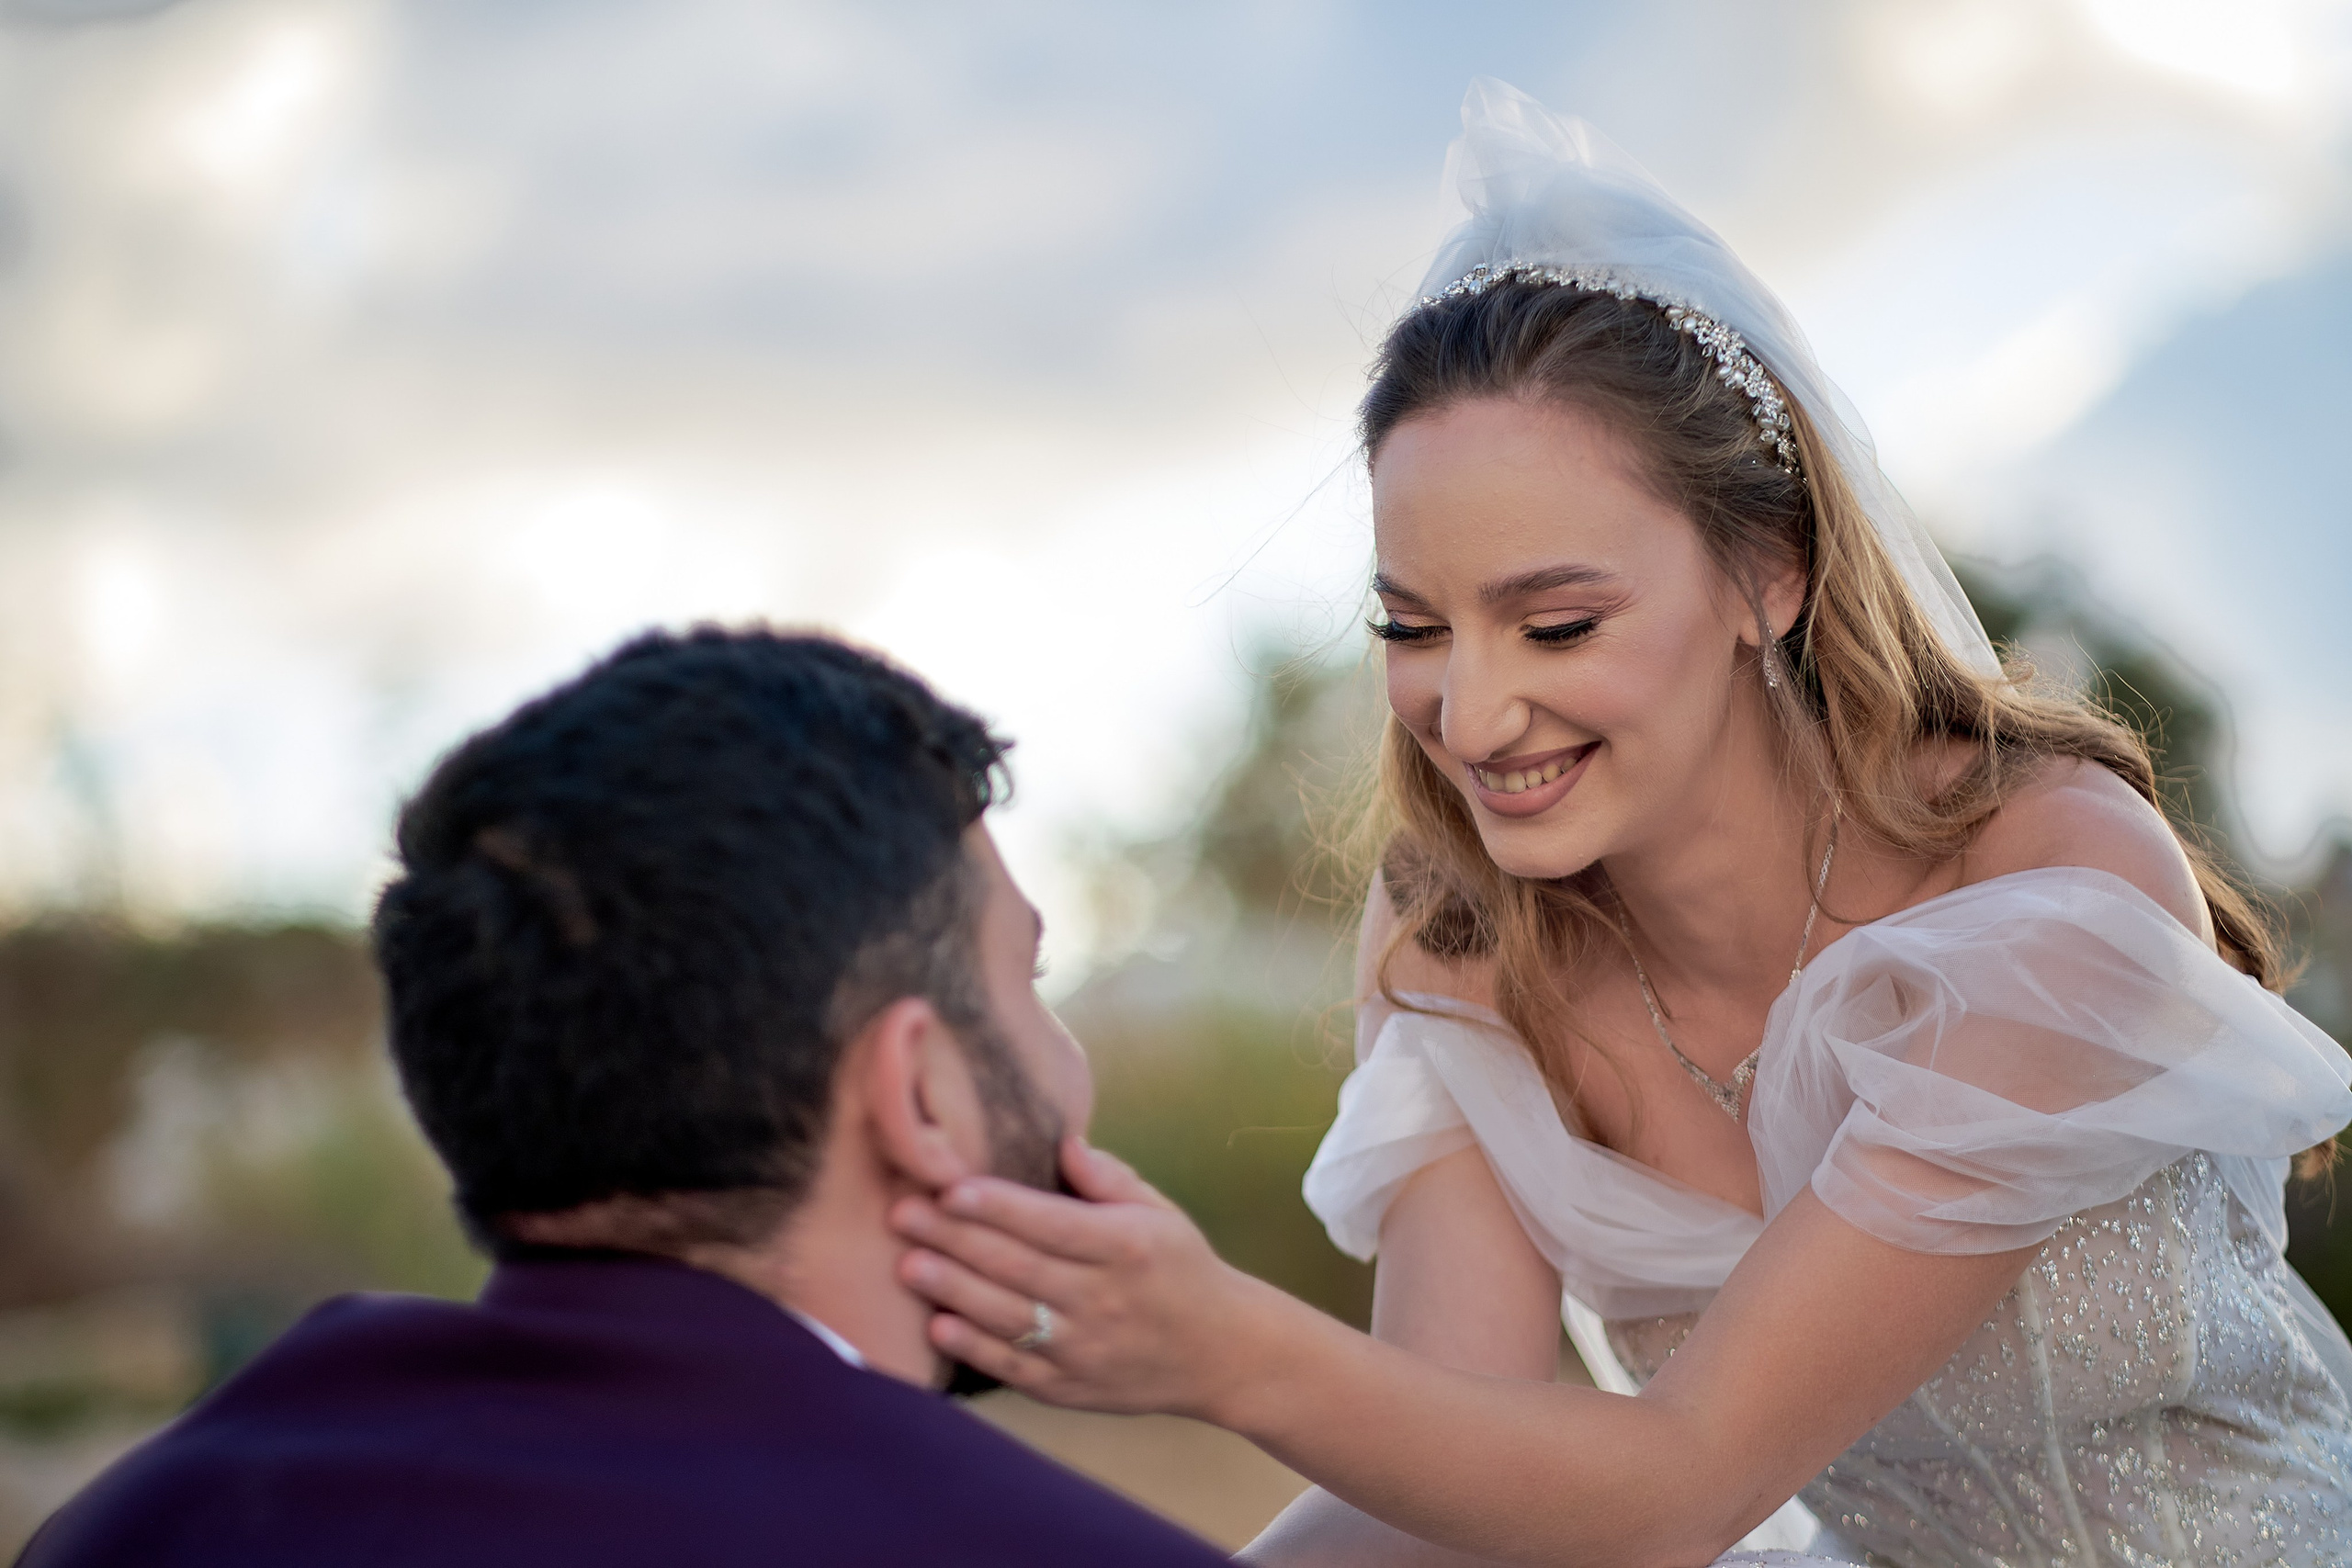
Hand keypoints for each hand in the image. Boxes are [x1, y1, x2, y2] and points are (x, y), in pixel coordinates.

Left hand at [890, 1136, 1288, 1422]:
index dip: (998, 1205)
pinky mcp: (1070, 1387)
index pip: (1051, 1223)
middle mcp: (1104, 1298)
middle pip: (1018, 1266)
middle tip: (902, 1214)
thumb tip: (1064, 1141)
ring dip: (953, 1290)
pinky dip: (974, 1347)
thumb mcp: (1161, 1212)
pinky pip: (1014, 1365)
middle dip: (954, 1239)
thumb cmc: (1182, 1269)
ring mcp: (1085, 1348)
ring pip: (1008, 1316)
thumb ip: (1109, 1178)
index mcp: (1126, 1246)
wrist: (1221, 1353)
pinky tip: (938, 1325)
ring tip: (907, 1264)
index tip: (950, 1187)